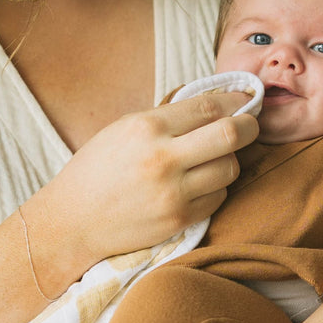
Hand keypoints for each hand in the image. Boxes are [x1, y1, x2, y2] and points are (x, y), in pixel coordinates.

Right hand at [26, 91, 258, 284]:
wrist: (72, 220)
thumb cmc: (97, 170)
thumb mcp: (123, 129)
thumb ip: (167, 118)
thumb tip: (216, 105)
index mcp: (146, 127)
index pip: (209, 106)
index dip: (236, 102)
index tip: (245, 102)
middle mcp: (162, 158)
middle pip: (231, 135)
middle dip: (250, 127)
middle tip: (250, 127)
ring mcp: (172, 193)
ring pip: (230, 169)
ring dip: (230, 161)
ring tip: (214, 160)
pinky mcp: (178, 220)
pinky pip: (218, 198)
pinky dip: (215, 189)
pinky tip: (199, 185)